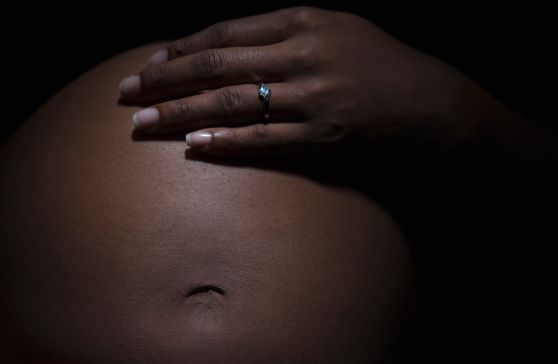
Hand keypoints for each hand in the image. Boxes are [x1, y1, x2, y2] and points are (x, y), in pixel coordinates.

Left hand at [119, 6, 498, 155]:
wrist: (435, 106)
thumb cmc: (380, 68)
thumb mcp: (335, 33)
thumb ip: (284, 37)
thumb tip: (229, 52)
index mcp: (302, 20)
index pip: (224, 33)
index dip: (179, 50)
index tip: (146, 65)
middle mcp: (303, 51)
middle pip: (216, 65)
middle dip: (163, 80)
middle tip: (123, 95)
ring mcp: (314, 94)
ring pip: (232, 103)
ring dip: (180, 114)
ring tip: (141, 125)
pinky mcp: (326, 136)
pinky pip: (265, 140)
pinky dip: (226, 143)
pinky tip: (193, 149)